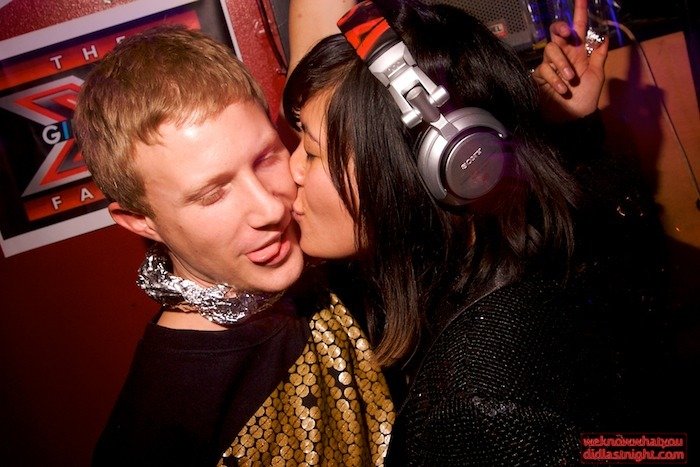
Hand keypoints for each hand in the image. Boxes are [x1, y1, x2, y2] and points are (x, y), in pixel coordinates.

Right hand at [533, 0, 608, 120]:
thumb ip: (599, 56)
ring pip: (551, 50)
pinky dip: (555, 79)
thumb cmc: (585, 99)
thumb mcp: (597, 75)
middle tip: (570, 34)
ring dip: (562, 64)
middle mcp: (563, 56)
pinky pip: (544, 69)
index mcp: (578, 53)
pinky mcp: (540, 77)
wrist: (573, 119)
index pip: (578, 28)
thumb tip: (605, 36)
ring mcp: (551, 66)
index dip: (580, 12)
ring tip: (571, 80)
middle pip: (557, 33)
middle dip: (562, 30)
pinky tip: (562, 89)